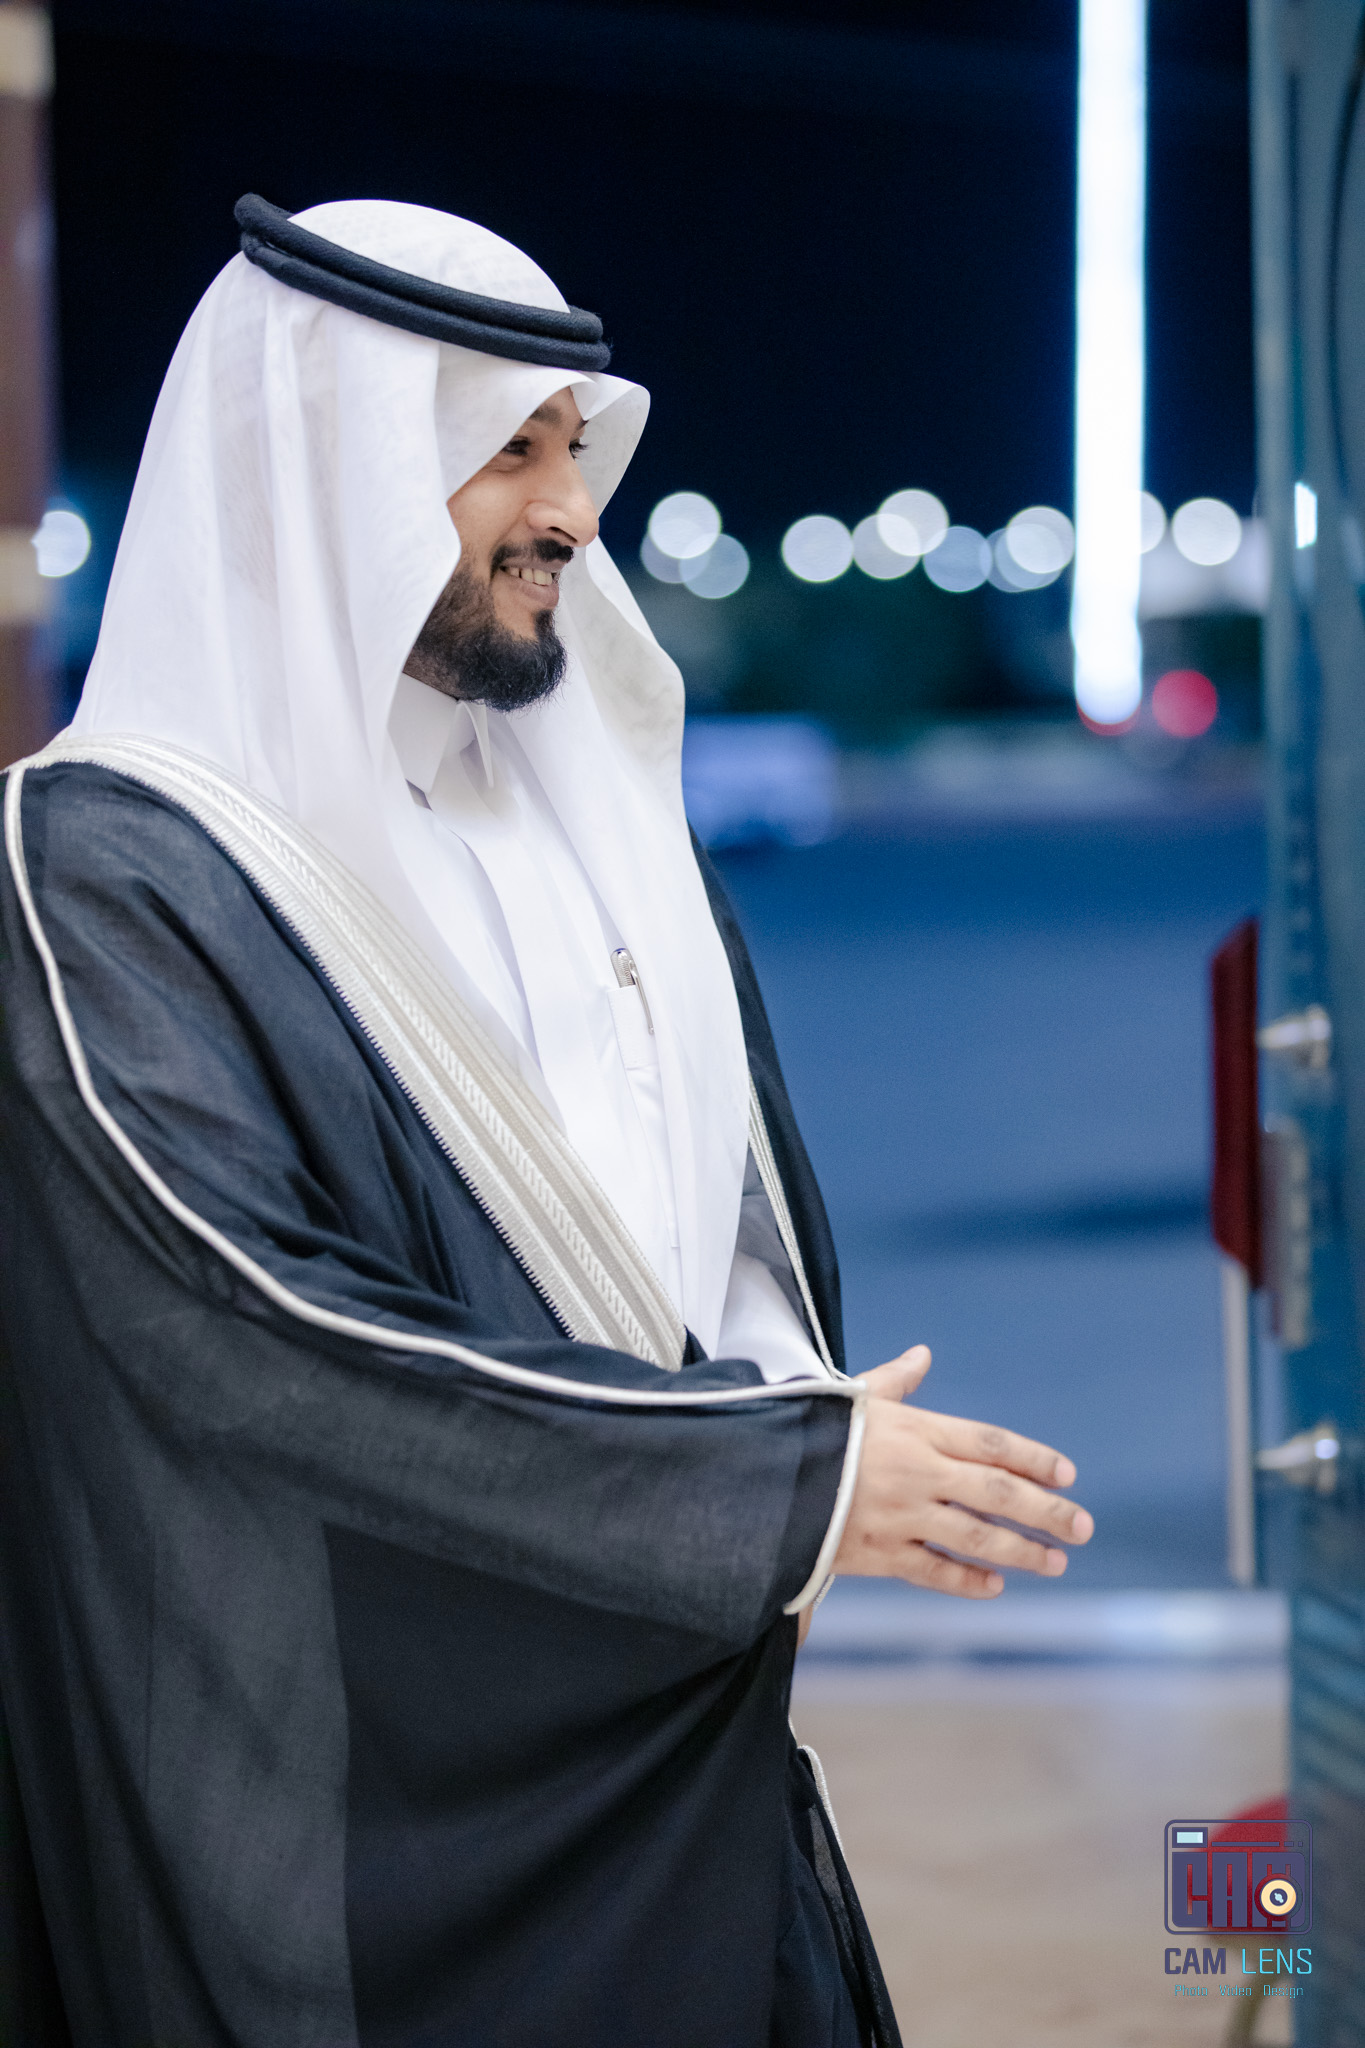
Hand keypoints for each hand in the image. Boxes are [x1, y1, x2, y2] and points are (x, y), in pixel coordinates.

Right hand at [833, 1345, 1092, 1598]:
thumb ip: (896, 1381)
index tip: (1067, 1474)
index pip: (991, 1442)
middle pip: (998, 1492)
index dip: (1034, 1458)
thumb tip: (922, 1355)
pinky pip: (934, 1570)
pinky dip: (967, 1580)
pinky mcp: (878, 1553)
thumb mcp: (854, 1396)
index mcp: (916, 1429)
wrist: (758, 1474)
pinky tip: (995, 1585)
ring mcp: (900, 1515)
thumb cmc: (811, 1428)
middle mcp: (917, 1472)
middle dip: (1046, 1510)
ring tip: (1056, 1561)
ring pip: (976, 1537)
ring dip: (1022, 1550)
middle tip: (1082, 1526)